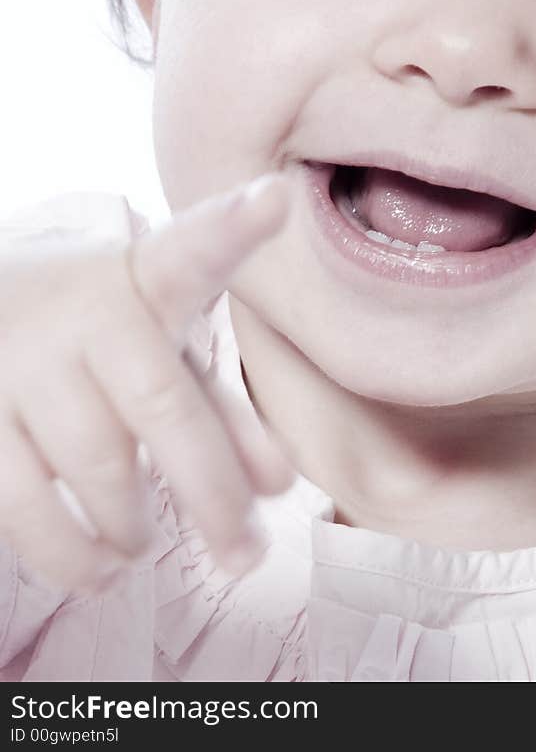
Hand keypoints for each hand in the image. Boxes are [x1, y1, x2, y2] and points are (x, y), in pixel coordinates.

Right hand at [0, 173, 295, 595]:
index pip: (193, 251)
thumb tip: (277, 486)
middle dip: (212, 492)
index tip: (276, 200)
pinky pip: (21, 502)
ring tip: (146, 548)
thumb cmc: (102, 342)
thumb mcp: (165, 356)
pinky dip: (67, 552)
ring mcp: (20, 358)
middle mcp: (86, 311)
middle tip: (246, 556)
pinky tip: (97, 568)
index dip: (234, 226)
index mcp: (148, 281)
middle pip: (164, 404)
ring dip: (131, 525)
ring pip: (95, 463)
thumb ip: (223, 412)